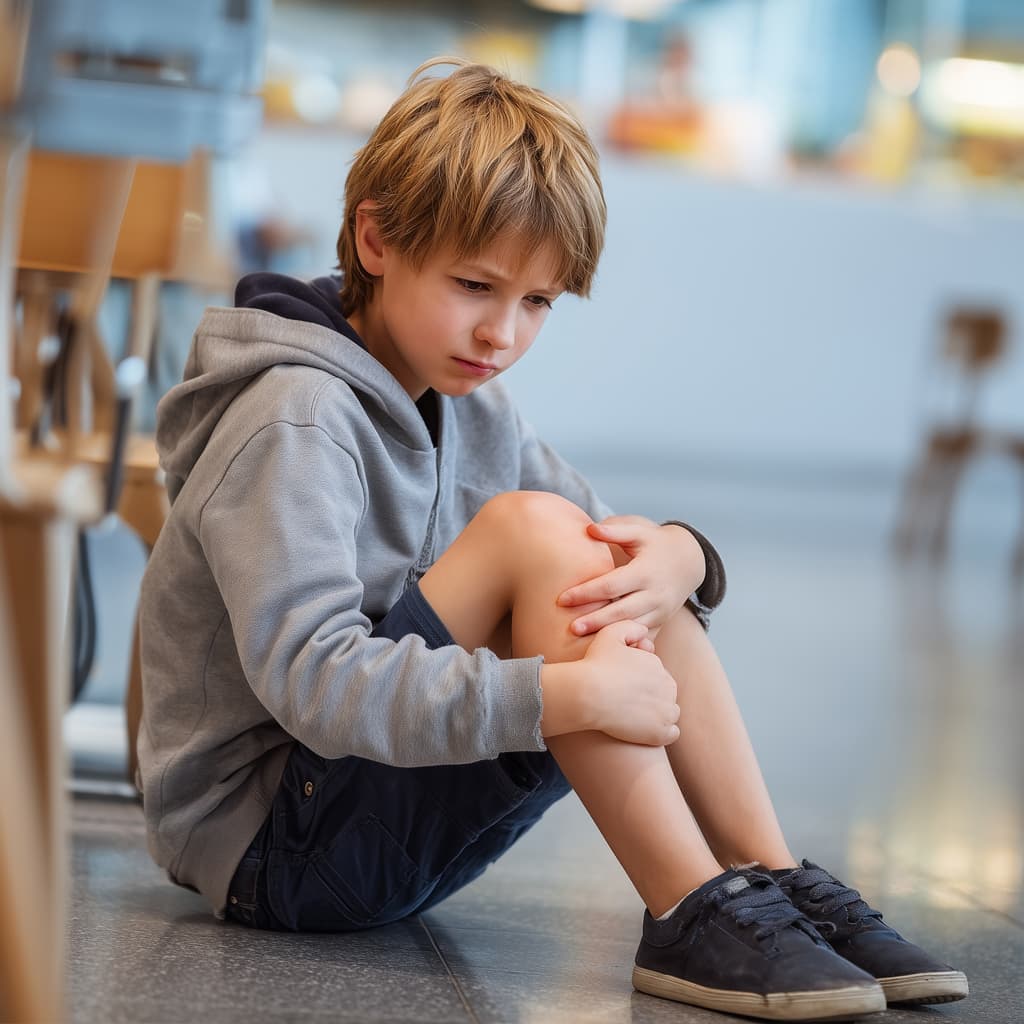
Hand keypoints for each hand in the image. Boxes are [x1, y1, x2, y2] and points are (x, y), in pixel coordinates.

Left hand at [557, 516, 704, 636]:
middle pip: (620, 611)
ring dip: (608, 636)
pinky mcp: (661, 622)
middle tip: (570, 628)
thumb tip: (589, 529)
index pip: (611, 585)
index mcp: (645, 571)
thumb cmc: (656, 544)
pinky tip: (605, 652)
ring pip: (632, 628)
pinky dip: (626, 645)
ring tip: (582, 643)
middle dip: (595, 621)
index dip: (586, 593)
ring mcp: (660, 611)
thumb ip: (616, 531)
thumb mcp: (639, 532)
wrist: (689, 561)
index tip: (562, 599)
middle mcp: (655, 594)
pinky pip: (643, 638)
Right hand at [579, 620, 679, 745]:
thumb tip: (644, 631)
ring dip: (658, 716)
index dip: (641, 681)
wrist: (588, 694)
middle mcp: (668, 687)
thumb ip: (630, 627)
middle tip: (627, 702)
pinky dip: (660, 732)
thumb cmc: (595, 664)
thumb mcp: (610, 633)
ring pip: (669, 713)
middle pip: (665, 694)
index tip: (625, 686)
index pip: (656, 675)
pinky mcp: (660, 733)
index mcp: (658, 666)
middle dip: (651, 698)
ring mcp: (666, 711)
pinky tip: (644, 730)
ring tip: (635, 717)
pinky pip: (671, 734)